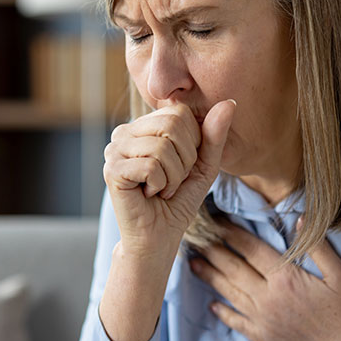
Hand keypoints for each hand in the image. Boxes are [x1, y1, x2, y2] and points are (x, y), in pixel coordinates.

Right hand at [103, 100, 235, 258]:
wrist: (158, 237)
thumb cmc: (178, 200)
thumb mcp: (204, 165)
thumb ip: (214, 135)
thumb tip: (229, 103)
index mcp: (143, 126)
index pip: (179, 113)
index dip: (193, 143)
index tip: (182, 167)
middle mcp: (124, 132)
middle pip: (172, 125)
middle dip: (184, 160)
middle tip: (171, 180)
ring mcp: (114, 150)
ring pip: (162, 147)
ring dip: (173, 177)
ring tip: (161, 189)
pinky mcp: (111, 170)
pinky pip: (151, 166)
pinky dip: (160, 185)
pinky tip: (149, 194)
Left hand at [190, 222, 340, 340]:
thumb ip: (318, 247)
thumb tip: (301, 219)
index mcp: (285, 278)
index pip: (250, 249)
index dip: (231, 232)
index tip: (216, 220)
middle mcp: (268, 297)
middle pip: (233, 268)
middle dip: (212, 250)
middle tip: (195, 237)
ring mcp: (262, 319)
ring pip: (229, 292)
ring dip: (209, 276)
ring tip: (193, 263)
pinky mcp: (262, 337)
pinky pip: (236, 322)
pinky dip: (222, 312)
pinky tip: (211, 304)